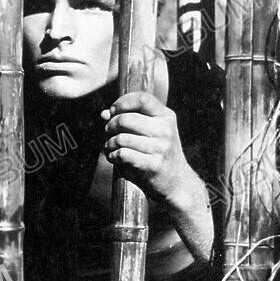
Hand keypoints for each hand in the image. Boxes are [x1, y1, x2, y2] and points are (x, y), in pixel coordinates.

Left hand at [101, 91, 197, 205]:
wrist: (176, 182)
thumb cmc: (155, 153)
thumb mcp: (148, 132)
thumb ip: (127, 120)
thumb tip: (104, 114)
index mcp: (165, 116)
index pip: (142, 98)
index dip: (121, 102)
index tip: (113, 112)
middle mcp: (165, 130)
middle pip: (125, 119)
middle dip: (110, 126)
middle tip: (109, 134)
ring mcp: (161, 147)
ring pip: (121, 138)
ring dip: (109, 144)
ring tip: (112, 148)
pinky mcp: (153, 164)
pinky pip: (122, 154)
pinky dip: (113, 156)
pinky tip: (116, 158)